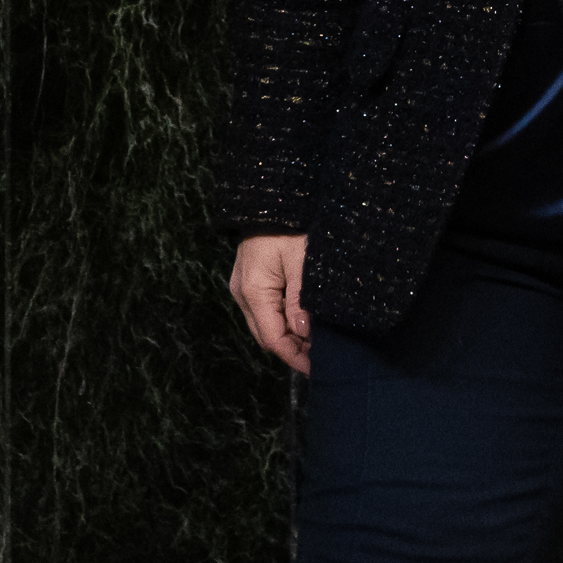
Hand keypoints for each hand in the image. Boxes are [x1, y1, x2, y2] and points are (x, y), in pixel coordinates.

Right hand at [230, 234, 311, 373]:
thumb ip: (301, 300)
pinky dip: (282, 320)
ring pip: (264, 324)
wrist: (272, 195)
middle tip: (320, 357)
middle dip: (292, 349)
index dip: (294, 356)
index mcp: (253, 292)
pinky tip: (302, 320)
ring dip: (287, 335)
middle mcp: (242, 293)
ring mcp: (243, 286)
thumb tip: (304, 334)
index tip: (317, 368)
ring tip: (315, 342)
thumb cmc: (290, 225)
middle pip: (265, 335)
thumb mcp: (301, 261)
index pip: (273, 338)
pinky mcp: (250, 278)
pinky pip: (264, 309)